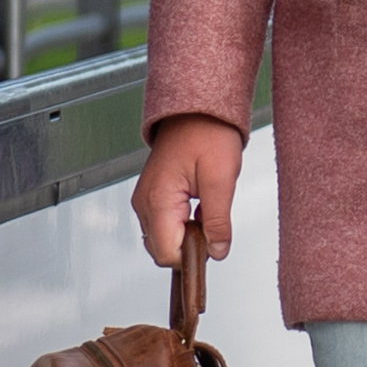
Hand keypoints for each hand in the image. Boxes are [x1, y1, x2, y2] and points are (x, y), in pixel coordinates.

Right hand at [135, 112, 246, 267]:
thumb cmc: (208, 134)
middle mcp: (145, 203)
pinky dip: (183, 225)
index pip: (166, 254)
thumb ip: (218, 221)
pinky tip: (199, 208)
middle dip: (189, 246)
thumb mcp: (221, 179)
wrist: (198, 111)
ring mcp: (146, 200)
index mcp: (158, 199)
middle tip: (212, 223)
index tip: (212, 241)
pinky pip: (165, 225)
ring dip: (187, 235)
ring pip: (163, 240)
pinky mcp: (153, 197)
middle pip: (162, 250)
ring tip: (205, 209)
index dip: (192, 255)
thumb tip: (217, 252)